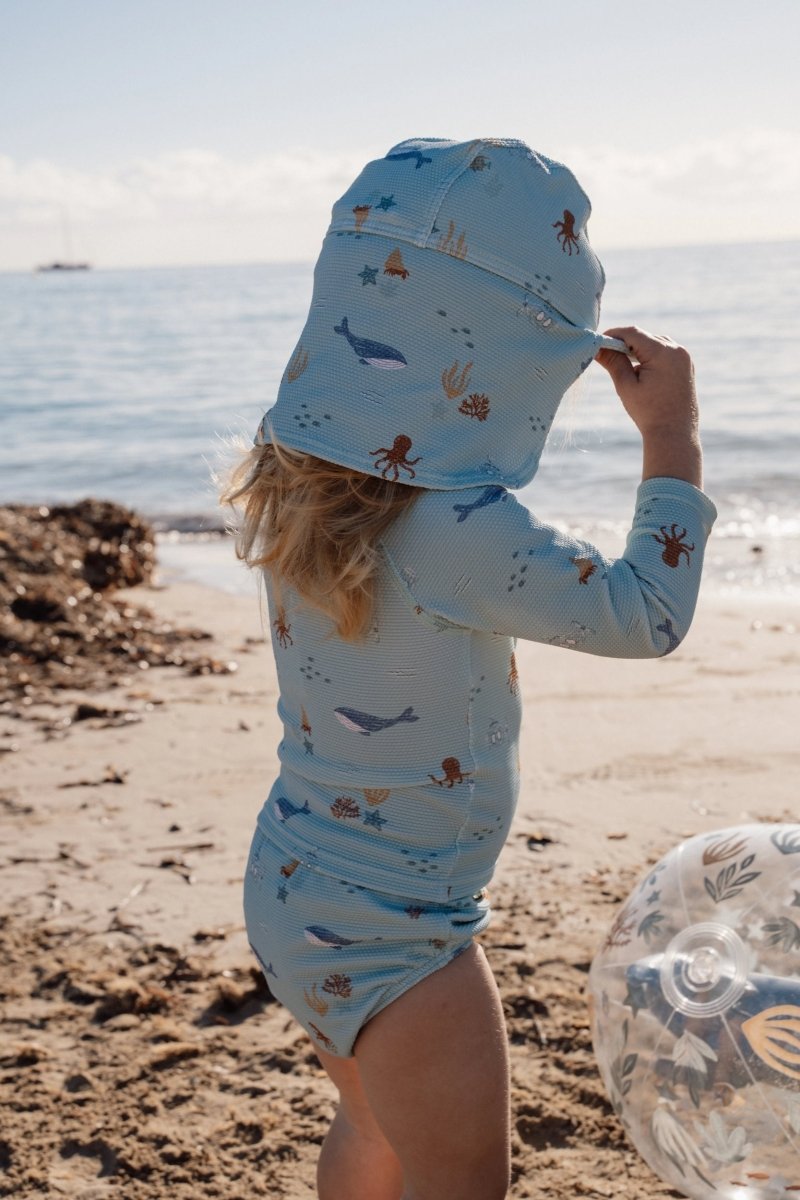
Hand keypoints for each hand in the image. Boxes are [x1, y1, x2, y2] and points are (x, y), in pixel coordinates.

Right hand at [595, 326, 702, 487]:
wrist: (674, 434)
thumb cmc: (649, 413)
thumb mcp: (626, 386)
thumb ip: (613, 362)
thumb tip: (597, 347)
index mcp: (662, 352)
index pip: (633, 333)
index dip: (614, 334)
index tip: (598, 342)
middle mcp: (676, 350)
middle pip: (644, 336)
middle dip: (625, 342)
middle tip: (607, 354)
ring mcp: (684, 357)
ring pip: (655, 342)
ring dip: (638, 349)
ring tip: (623, 363)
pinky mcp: (686, 365)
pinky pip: (665, 352)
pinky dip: (650, 355)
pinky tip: (640, 369)